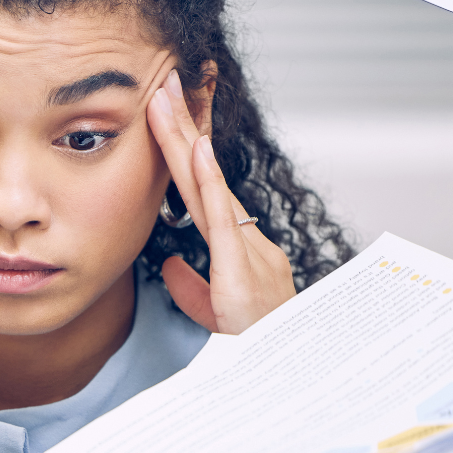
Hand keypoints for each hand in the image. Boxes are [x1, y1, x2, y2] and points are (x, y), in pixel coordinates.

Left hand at [147, 70, 295, 333]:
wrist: (285, 370)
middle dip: (186, 125)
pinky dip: (209, 181)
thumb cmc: (258, 340)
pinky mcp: (240, 266)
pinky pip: (221, 218)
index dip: (188, 148)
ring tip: (166, 97)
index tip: (172, 111)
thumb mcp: (213, 310)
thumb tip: (169, 262)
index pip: (205, 187)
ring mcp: (245, 247)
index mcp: (237, 244)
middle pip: (206, 172)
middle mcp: (244, 236)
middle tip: (166, 81)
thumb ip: (190, 285)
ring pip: (208, 184)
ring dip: (185, 138)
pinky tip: (196, 148)